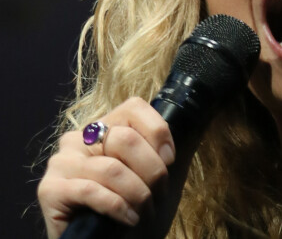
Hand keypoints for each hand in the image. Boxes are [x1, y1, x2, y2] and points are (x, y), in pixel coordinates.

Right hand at [38, 97, 175, 238]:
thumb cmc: (129, 205)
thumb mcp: (149, 172)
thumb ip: (159, 149)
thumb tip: (185, 131)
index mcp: (103, 126)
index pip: (134, 107)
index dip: (158, 132)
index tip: (170, 160)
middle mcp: (79, 137)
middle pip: (126, 139)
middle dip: (151, 170)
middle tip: (159, 193)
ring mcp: (62, 162)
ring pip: (112, 169)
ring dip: (138, 194)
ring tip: (146, 211)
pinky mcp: (51, 189)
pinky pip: (92, 191)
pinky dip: (118, 206)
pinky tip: (130, 219)